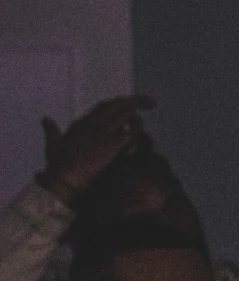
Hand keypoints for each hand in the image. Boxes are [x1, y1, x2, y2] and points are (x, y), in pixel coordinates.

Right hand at [39, 96, 153, 205]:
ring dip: (138, 119)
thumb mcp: (53, 144)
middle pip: (120, 103)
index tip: (132, 102)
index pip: (105, 104)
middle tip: (152, 103)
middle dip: (138, 101)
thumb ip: (51, 130)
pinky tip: (133, 148)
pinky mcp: (112, 145)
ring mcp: (104, 132)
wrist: (63, 180)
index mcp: (82, 121)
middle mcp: (94, 123)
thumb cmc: (57, 165)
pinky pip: (131, 133)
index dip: (120, 102)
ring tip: (143, 131)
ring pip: (128, 114)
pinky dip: (136, 136)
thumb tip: (45, 119)